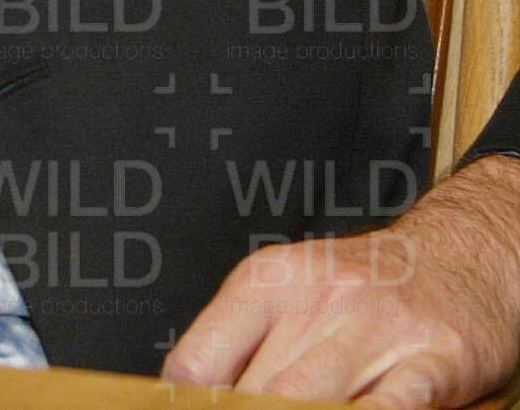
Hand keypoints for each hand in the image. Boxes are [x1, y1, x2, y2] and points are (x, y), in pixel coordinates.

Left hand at [161, 155, 519, 406]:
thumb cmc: (366, 287)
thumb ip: (243, 346)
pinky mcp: (436, 359)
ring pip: (311, 403)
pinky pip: (388, 407)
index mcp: (269, 280)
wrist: (461, 255)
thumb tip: (191, 395)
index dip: (188, 406)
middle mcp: (320, 299)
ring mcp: (378, 328)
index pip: (199, 362)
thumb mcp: (292, 295)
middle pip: (255, 394)